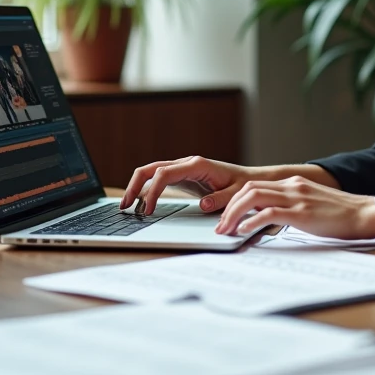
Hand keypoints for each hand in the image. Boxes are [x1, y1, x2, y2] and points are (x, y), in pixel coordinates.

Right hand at [120, 156, 266, 214]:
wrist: (249, 180)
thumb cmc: (242, 185)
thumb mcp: (236, 194)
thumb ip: (221, 200)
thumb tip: (203, 205)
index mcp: (196, 165)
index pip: (164, 174)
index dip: (153, 192)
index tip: (148, 211)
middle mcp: (186, 164)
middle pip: (150, 169)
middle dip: (134, 186)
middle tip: (124, 207)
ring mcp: (181, 169)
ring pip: (151, 172)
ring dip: (137, 187)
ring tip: (127, 207)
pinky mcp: (181, 176)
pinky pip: (158, 179)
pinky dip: (146, 189)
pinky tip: (141, 204)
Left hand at [214, 176, 374, 238]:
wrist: (365, 213)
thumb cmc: (341, 215)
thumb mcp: (311, 205)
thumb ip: (291, 208)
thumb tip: (270, 220)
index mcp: (293, 184)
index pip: (254, 185)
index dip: (235, 201)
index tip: (226, 217)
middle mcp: (292, 186)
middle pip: (248, 188)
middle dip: (228, 207)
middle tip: (220, 225)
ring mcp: (296, 198)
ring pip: (253, 197)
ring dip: (234, 214)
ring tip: (226, 230)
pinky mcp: (302, 213)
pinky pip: (268, 213)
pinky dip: (251, 221)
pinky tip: (244, 231)